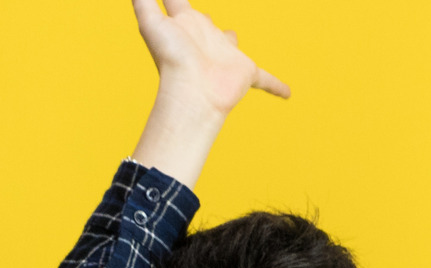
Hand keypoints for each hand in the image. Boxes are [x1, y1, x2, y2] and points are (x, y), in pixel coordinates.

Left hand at [128, 0, 287, 188]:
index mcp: (186, 26)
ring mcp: (225, 56)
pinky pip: (265, 79)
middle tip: (203, 17)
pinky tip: (287, 94)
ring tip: (231, 40)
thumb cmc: (172, 62)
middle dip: (204, 20)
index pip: (179, 5)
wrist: (192, 95)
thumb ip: (143, 1)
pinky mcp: (246, 73)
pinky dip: (276, 86)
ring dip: (231, 43)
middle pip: (205, 23)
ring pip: (231, 44)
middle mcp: (205, 39)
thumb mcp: (151, 23)